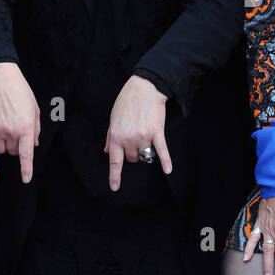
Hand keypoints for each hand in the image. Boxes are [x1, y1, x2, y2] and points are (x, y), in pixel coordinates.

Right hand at [0, 63, 40, 183]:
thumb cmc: (20, 92)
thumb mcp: (35, 109)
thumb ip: (36, 129)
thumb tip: (34, 144)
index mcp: (25, 128)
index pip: (26, 154)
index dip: (26, 168)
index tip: (26, 179)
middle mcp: (10, 132)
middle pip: (13, 151)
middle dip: (17, 146)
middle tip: (18, 131)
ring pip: (0, 150)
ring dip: (5, 146)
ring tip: (7, 131)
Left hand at [105, 75, 171, 190]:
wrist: (144, 88)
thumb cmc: (127, 101)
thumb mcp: (113, 118)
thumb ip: (109, 137)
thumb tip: (107, 151)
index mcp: (115, 136)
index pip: (115, 160)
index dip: (115, 175)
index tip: (115, 187)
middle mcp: (129, 139)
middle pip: (133, 158)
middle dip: (134, 153)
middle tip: (135, 138)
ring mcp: (143, 137)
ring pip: (145, 154)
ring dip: (146, 150)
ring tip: (145, 135)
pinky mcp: (156, 133)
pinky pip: (161, 151)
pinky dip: (166, 160)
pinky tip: (168, 169)